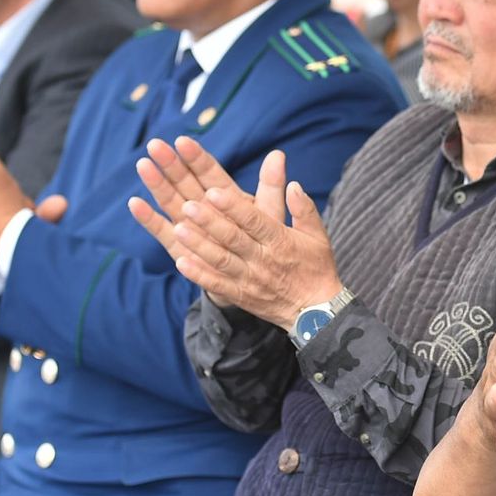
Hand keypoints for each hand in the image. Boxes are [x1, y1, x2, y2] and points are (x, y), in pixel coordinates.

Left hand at [129, 137, 341, 329]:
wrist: (315, 312)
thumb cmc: (316, 268)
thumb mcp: (317, 236)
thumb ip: (304, 209)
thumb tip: (293, 184)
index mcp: (280, 241)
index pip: (254, 221)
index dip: (233, 207)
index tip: (213, 191)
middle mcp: (263, 260)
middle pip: (233, 238)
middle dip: (209, 222)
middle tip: (188, 205)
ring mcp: (250, 280)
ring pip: (221, 261)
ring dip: (199, 245)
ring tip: (178, 229)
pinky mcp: (242, 296)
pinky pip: (217, 285)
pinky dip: (199, 274)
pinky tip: (181, 262)